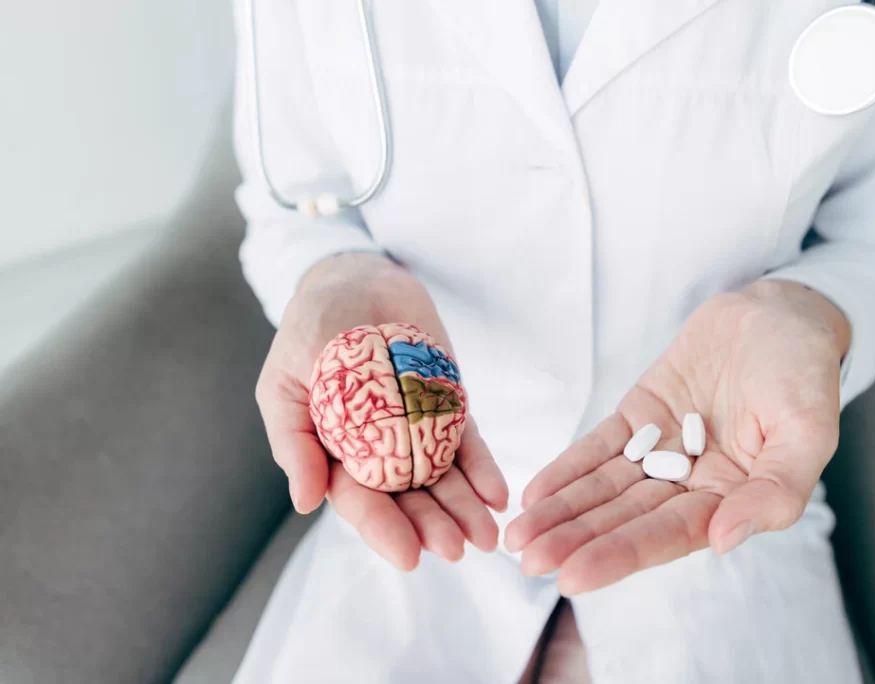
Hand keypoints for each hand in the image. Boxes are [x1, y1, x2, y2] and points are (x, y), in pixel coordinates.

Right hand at [255, 253, 508, 570]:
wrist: (356, 278)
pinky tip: (498, 494)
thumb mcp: (285, 381)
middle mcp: (378, 451)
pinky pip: (468, 442)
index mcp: (333, 454)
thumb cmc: (310, 329)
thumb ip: (293, 439)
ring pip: (442, 477)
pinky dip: (483, 468)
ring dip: (464, 508)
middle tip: (459, 549)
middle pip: (407, 497)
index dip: (382, 529)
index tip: (409, 556)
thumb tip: (305, 501)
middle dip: (433, 525)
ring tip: (488, 535)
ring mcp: (417, 428)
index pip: (358, 499)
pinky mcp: (447, 404)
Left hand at [505, 280, 849, 594]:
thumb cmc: (805, 374)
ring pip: (604, 489)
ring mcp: (661, 450)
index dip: (620, 555)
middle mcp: (691, 483)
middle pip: (625, 519)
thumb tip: (725, 539)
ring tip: (517, 538)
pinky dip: (567, 469)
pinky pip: (598, 448)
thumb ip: (776, 491)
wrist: (780, 314)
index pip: (668, 534)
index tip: (572, 576)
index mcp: (732, 499)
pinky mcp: (639, 417)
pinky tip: (534, 494)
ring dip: (561, 512)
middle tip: (528, 561)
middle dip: (575, 539)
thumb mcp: (808, 431)